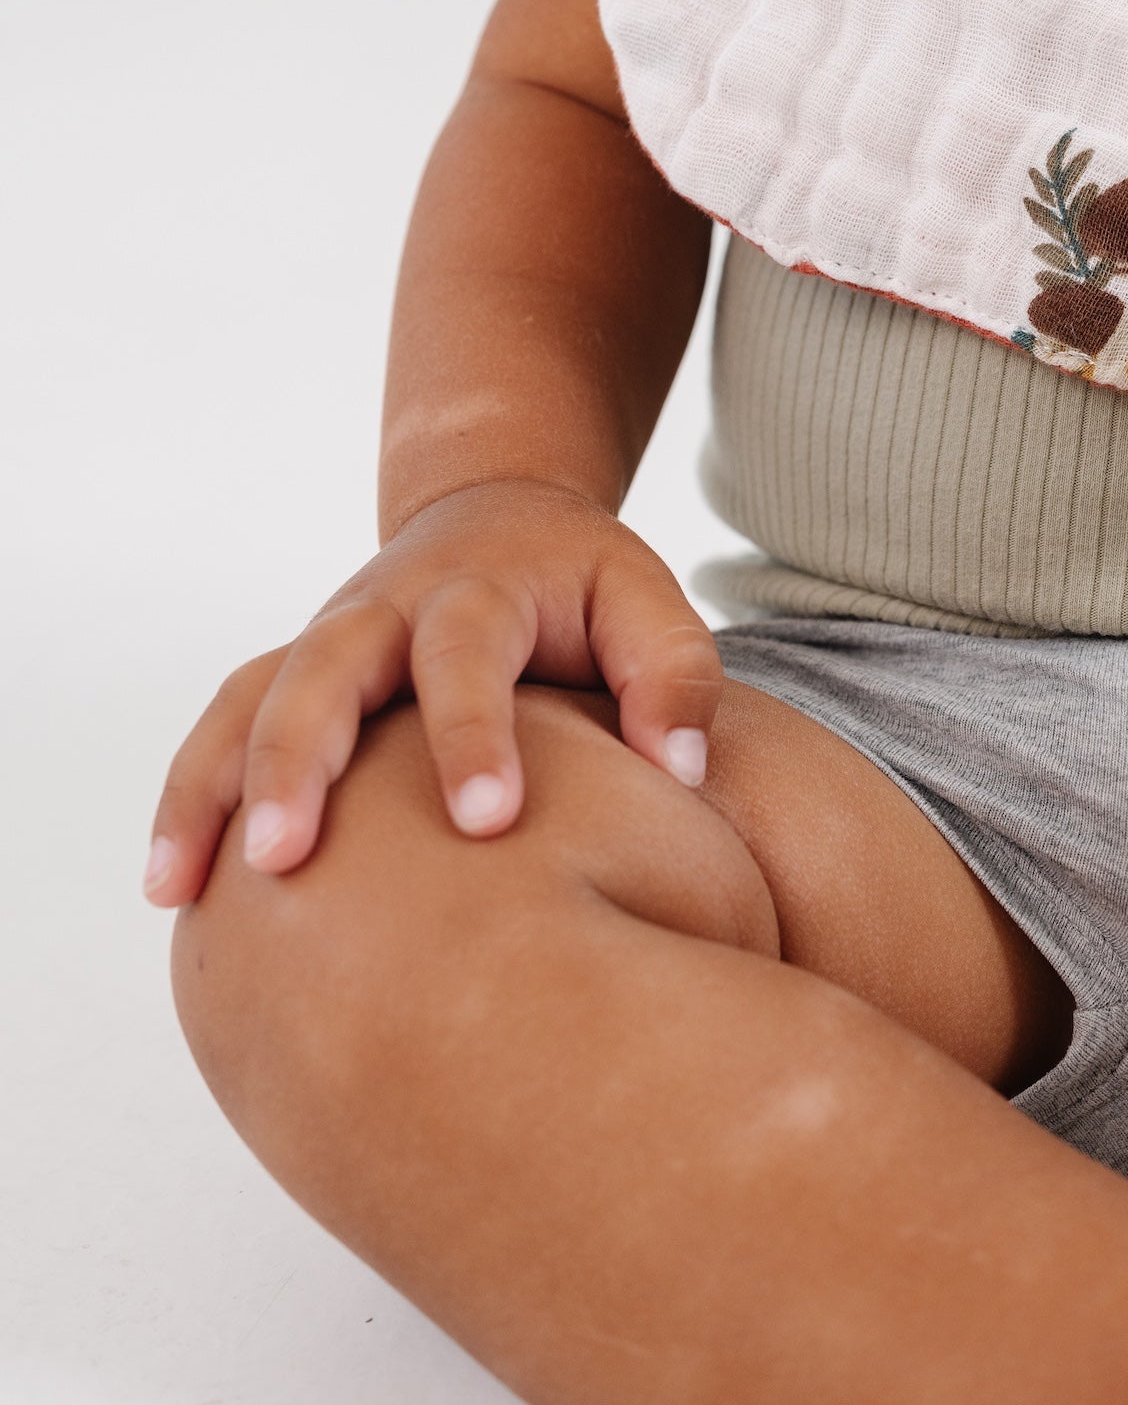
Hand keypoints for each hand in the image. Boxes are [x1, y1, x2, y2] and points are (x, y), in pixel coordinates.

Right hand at [144, 479, 721, 903]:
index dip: (472, 734)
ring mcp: (327, 643)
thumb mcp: (645, 601)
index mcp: (478, 590)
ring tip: (184, 885)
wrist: (497, 519)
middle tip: (285, 858)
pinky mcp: (293, 677)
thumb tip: (681, 771)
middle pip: (323, 670)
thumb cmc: (581, 585)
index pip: (465, 656)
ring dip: (212, 786)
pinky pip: (222, 728)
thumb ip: (674, 675)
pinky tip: (170, 886)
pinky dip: (188, 797)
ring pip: (249, 698)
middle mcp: (385, 611)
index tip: (488, 820)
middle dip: (297, 761)